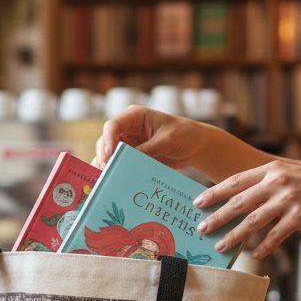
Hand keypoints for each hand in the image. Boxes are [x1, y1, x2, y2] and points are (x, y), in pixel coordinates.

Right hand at [94, 105, 209, 169]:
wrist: (195, 146)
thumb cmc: (184, 134)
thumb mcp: (166, 141)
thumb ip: (147, 150)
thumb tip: (127, 162)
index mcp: (135, 117)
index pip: (113, 125)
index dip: (108, 140)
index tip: (111, 156)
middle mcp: (128, 129)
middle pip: (106, 141)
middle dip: (104, 156)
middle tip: (106, 171)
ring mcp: (129, 144)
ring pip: (109, 155)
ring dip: (106, 166)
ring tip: (105, 179)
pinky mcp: (133, 158)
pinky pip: (120, 165)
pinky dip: (115, 173)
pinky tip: (112, 183)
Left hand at [193, 160, 300, 257]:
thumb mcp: (293, 175)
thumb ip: (270, 183)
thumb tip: (245, 198)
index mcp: (272, 169)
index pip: (236, 181)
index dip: (215, 192)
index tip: (198, 202)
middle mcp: (277, 182)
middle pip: (238, 202)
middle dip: (216, 216)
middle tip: (200, 228)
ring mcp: (288, 199)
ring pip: (252, 221)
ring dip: (233, 235)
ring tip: (220, 246)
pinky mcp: (300, 216)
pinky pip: (275, 235)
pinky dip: (264, 246)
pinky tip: (255, 255)